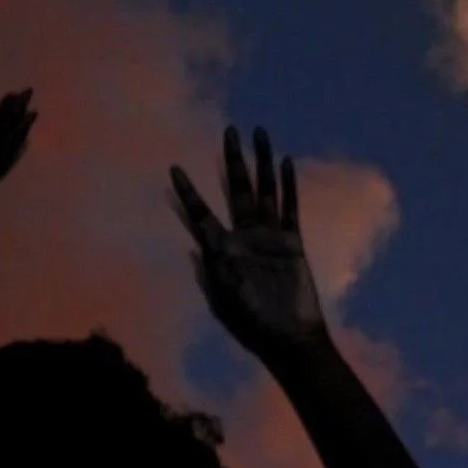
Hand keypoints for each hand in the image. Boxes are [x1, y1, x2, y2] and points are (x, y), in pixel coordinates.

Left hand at [168, 124, 327, 357]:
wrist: (288, 336)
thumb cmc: (252, 322)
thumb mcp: (225, 295)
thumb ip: (213, 266)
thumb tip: (197, 240)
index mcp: (222, 250)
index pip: (201, 214)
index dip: (188, 192)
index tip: (175, 167)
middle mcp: (244, 237)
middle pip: (237, 190)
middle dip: (233, 161)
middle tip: (228, 131)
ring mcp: (269, 238)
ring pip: (265, 191)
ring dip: (262, 162)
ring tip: (259, 133)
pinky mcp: (292, 243)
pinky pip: (289, 208)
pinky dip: (288, 186)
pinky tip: (286, 163)